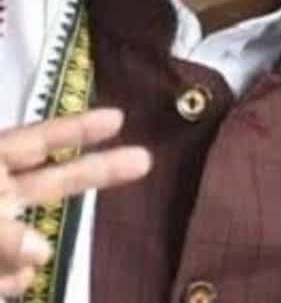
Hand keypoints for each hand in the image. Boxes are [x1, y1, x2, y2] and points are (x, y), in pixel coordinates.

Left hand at [0, 109, 150, 295]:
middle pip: (53, 182)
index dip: (77, 130)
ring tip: (16, 266)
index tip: (119, 118)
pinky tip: (7, 282)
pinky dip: (13, 280)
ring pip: (32, 243)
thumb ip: (3, 233)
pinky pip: (15, 276)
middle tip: (145, 161)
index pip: (36, 142)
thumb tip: (43, 252)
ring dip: (29, 254)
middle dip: (99, 172)